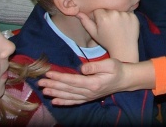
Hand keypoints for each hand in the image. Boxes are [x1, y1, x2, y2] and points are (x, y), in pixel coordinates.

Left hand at [39, 59, 154, 104]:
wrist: (125, 80)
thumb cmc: (118, 69)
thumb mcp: (110, 64)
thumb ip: (95, 66)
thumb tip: (81, 68)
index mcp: (93, 83)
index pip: (72, 80)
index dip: (59, 77)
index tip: (49, 73)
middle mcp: (89, 92)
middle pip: (67, 89)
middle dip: (53, 85)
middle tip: (40, 82)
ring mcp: (88, 97)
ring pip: (68, 96)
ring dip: (55, 93)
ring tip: (44, 90)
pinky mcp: (88, 98)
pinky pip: (74, 101)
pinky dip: (64, 102)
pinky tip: (55, 101)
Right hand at [78, 9, 139, 61]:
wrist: (124, 48)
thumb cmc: (107, 42)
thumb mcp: (94, 33)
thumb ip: (86, 22)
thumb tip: (77, 12)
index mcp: (103, 17)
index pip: (98, 10)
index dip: (99, 17)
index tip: (101, 24)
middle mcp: (114, 13)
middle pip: (108, 9)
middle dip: (108, 15)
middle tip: (110, 25)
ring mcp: (125, 14)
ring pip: (118, 10)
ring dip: (117, 15)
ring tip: (118, 26)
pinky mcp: (134, 16)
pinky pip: (128, 12)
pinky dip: (126, 17)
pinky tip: (125, 26)